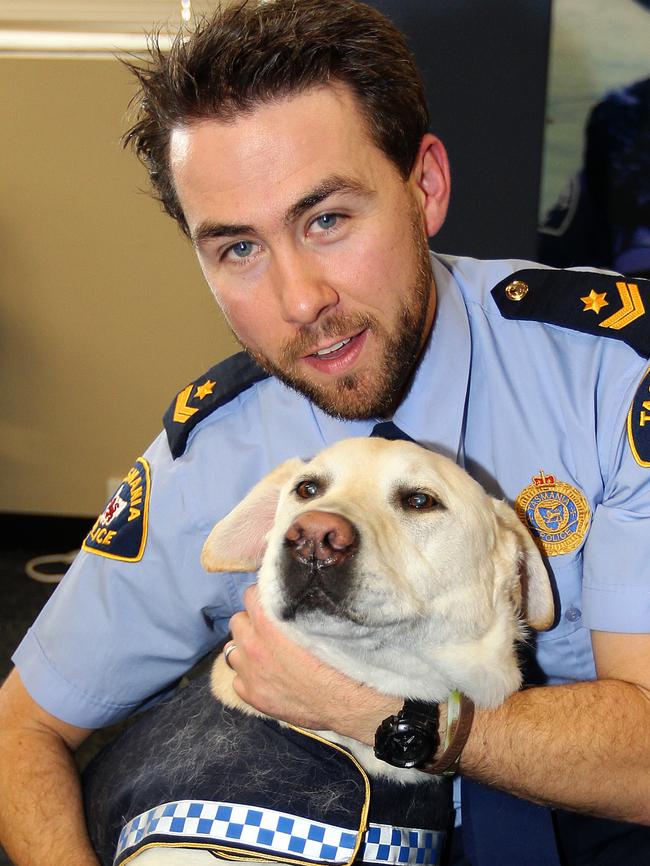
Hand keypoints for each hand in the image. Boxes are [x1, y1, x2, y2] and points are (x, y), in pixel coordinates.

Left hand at [228, 585, 399, 742]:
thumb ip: (295, 609)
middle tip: (269, 629)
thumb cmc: (340, 657)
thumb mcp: (319, 622)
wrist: (347, 700)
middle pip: (237, 621)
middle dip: (251, 622)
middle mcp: (254, 645)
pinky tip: (267, 678)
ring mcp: (250, 673)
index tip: (272, 603)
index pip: (250, 595)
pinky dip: (249, 676)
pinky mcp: (252, 696)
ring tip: (265, 653)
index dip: (262, 597)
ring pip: (232, 650)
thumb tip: (289, 598)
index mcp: (270, 622)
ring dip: (246, 648)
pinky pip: (238, 679)